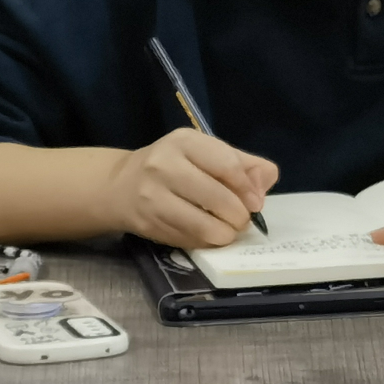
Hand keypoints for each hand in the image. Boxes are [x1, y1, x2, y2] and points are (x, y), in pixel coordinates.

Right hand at [102, 129, 278, 248]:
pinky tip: (207, 235)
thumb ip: (244, 164)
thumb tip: (263, 189)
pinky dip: (204, 241)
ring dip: (223, 233)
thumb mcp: (207, 153)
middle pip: (216, 197)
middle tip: (242, 220)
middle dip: (238, 215)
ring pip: (201, 224)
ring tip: (228, 231)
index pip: (227, 165)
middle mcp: (164, 165)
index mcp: (185, 142)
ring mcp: (151, 196)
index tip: (256, 203)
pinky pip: (186, 239)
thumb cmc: (175, 166)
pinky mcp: (146, 223)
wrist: (120, 185)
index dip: (247, 188)